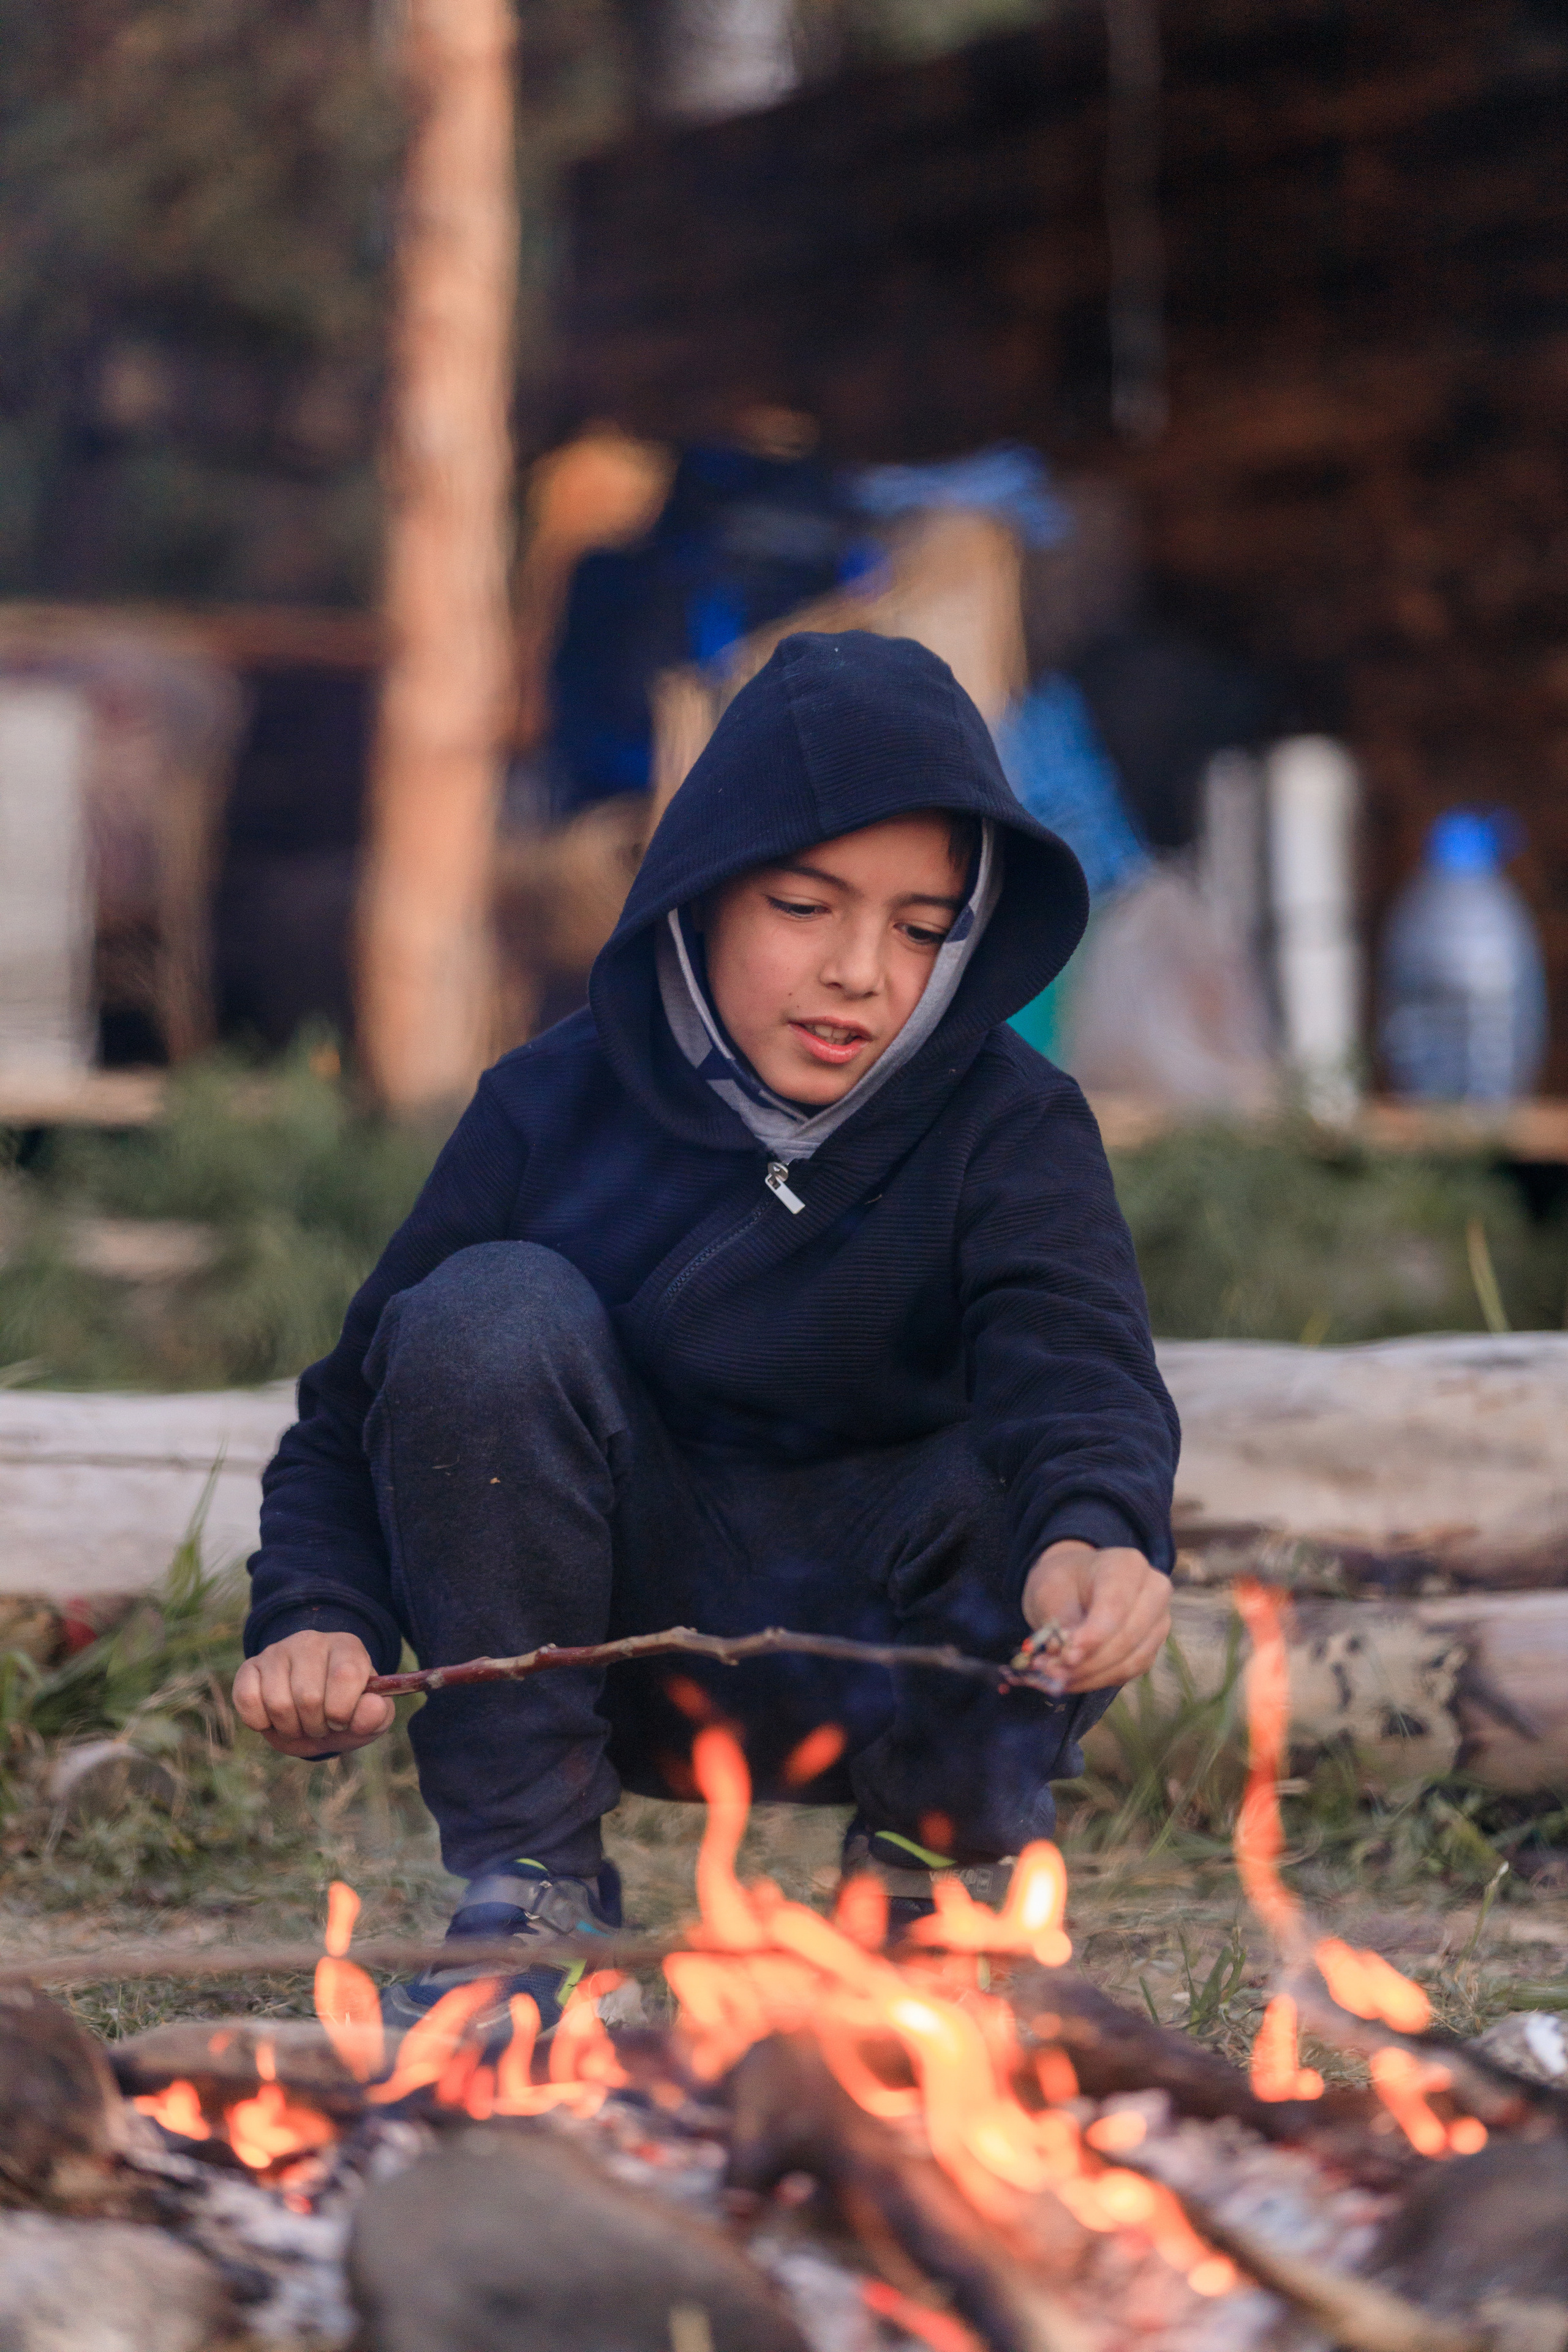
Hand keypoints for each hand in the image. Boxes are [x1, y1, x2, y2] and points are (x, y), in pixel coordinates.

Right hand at [232, 1631, 394, 1758]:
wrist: (313, 1711)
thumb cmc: (346, 1712)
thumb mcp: (371, 1718)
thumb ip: (377, 1715)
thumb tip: (373, 1706)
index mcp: (348, 1647)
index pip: (345, 1675)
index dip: (342, 1712)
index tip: (341, 1721)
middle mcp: (311, 1641)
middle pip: (308, 1697)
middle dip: (315, 1726)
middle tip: (320, 1727)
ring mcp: (277, 1651)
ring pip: (278, 1703)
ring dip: (289, 1729)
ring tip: (300, 1724)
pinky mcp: (250, 1667)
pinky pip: (247, 1699)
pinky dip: (260, 1722)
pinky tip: (273, 1720)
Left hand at [1020, 1541, 1170, 1694]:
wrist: (1075, 1583)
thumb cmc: (1064, 1581)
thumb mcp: (1050, 1590)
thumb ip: (1061, 1623)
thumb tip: (1068, 1658)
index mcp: (1128, 1566)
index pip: (1116, 1605)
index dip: (1093, 1636)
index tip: (1065, 1656)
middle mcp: (1153, 1592)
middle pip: (1127, 1637)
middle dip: (1087, 1662)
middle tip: (1050, 1670)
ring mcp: (1157, 1622)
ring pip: (1130, 1661)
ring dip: (1090, 1676)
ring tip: (1053, 1675)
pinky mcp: (1150, 1648)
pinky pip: (1127, 1673)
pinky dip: (1096, 1681)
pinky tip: (1069, 1679)